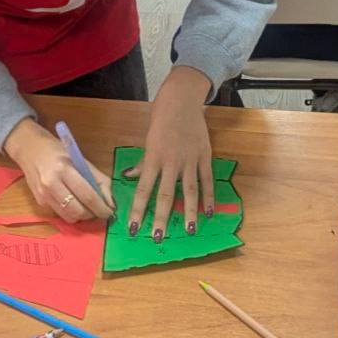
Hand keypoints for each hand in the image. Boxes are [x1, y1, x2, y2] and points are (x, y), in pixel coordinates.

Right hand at [4, 118, 113, 223]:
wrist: (28, 147)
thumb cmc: (56, 149)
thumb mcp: (79, 157)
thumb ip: (96, 178)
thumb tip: (110, 200)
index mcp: (64, 169)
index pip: (88, 195)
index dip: (102, 207)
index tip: (111, 211)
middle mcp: (51, 184)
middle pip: (79, 211)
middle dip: (94, 214)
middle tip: (100, 210)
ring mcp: (43, 195)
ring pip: (70, 217)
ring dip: (83, 215)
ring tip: (88, 206)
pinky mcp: (40, 202)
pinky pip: (61, 214)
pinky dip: (71, 212)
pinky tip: (73, 202)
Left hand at [125, 66, 212, 240]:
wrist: (183, 99)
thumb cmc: (161, 118)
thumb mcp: (148, 139)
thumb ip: (142, 161)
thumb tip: (128, 178)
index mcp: (154, 157)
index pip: (143, 189)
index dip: (138, 209)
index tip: (133, 227)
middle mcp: (171, 161)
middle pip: (165, 195)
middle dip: (161, 218)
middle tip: (159, 238)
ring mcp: (190, 160)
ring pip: (189, 191)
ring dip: (188, 212)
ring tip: (188, 231)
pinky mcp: (205, 156)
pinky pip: (207, 180)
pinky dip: (209, 197)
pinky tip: (208, 213)